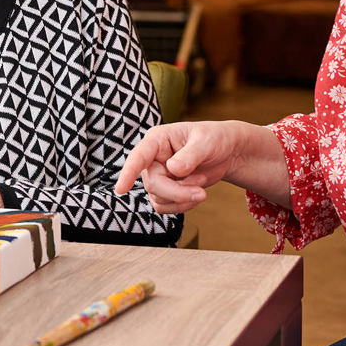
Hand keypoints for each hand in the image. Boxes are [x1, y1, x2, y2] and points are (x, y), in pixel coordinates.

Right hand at [114, 121, 242, 212]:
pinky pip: (165, 206)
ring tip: (202, 183)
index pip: (139, 156)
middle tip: (202, 192)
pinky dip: (183, 205)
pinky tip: (197, 193)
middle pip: (153, 184)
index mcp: (158, 139)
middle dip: (177, 193)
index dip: (128, 172)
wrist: (225, 152)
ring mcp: (157, 175)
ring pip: (158, 198)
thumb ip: (190, 155)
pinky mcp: (164, 189)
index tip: (121, 189)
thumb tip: (173, 169)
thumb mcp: (206, 143)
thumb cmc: (214, 139)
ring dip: (183, 198)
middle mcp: (152, 158)